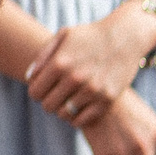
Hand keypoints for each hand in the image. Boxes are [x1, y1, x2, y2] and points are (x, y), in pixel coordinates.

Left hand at [25, 8, 155, 125]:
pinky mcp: (107, 99)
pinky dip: (77, 117)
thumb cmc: (91, 35)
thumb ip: (43, 56)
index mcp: (60, 63)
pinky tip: (79, 106)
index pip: (35, 92)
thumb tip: (29, 79)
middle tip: (57, 94)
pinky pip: (83, 120)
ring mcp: (92, 91)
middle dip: (49, 101)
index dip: (36, 91)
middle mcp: (75, 79)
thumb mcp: (63, 36)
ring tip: (69, 99)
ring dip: (63, 109)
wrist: (126, 36)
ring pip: (64, 114)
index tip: (44, 88)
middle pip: (48, 106)